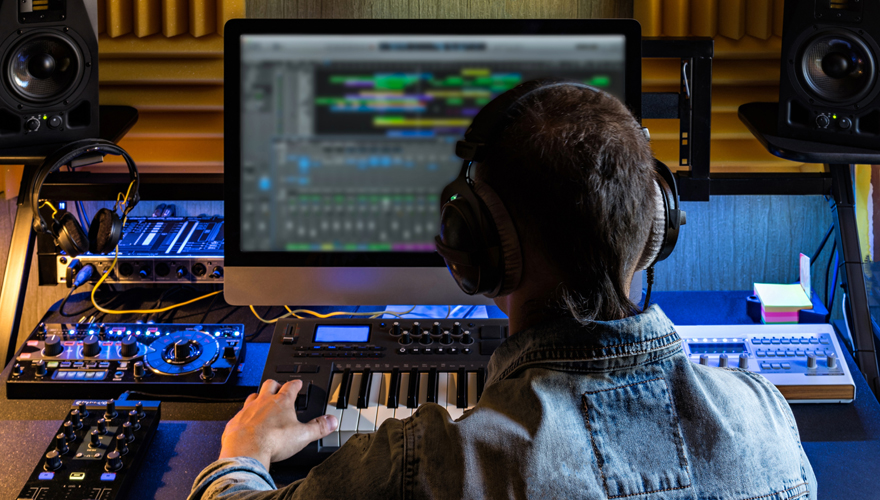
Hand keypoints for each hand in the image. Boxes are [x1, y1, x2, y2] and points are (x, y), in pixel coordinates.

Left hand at [219, 379, 337, 469]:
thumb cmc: (273, 441)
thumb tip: (331, 421)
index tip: (298, 383)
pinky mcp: (235, 421)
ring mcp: (248, 410)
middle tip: (279, 388)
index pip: (291, 386)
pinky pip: (240, 413)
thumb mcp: (303, 435)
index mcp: (282, 402)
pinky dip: (245, 415)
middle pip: (270, 385)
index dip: (295, 384)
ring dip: (258, 397)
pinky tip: (246, 422)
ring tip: (262, 402)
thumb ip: (319, 427)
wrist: (246, 451)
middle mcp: (263, 402)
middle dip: (276, 385)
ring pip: (253, 396)